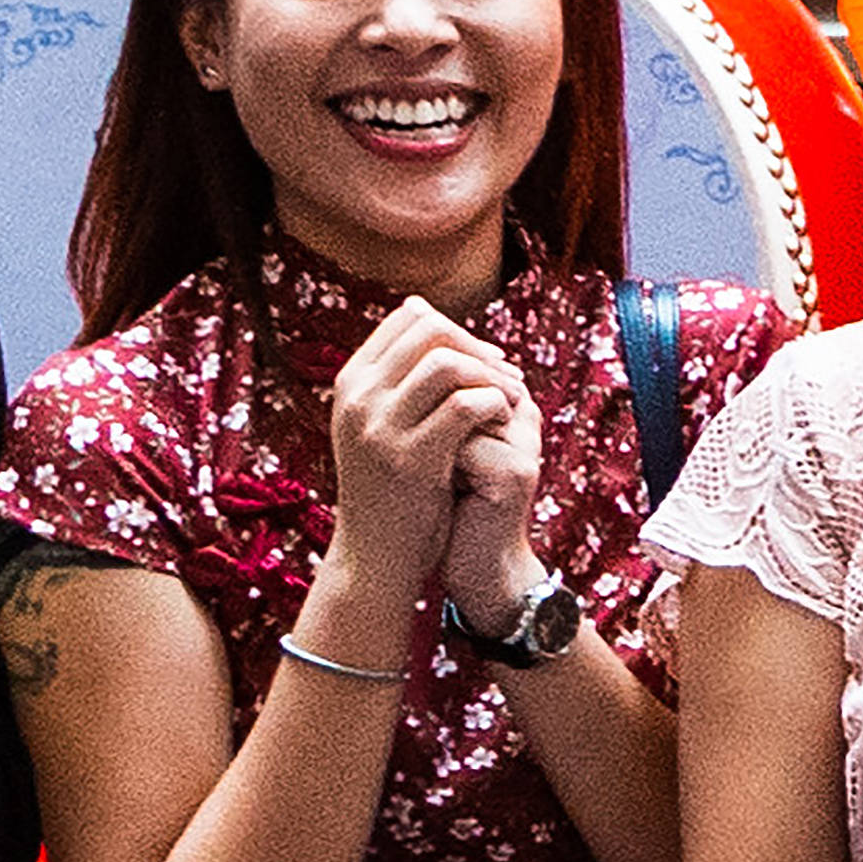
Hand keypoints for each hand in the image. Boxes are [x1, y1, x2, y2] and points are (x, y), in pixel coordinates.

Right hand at [316, 305, 533, 585]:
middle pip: (429, 331)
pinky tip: (506, 422)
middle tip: (506, 374)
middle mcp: (357, 399)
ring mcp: (380, 428)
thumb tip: (423, 306)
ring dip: (490, 375)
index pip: (407, 318)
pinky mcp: (411, 459)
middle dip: (477, 345)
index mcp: (350, 384)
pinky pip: (467, 406)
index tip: (485, 356)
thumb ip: (396, 374)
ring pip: (447, 364)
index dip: (456, 328)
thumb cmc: (389, 486)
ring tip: (512, 398)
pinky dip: (495, 406)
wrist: (376, 555)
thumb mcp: (378, 422)